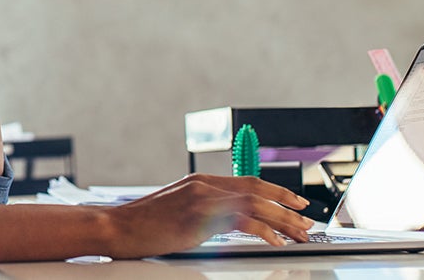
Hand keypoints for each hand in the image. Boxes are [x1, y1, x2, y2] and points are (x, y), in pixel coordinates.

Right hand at [102, 174, 314, 257]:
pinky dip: (264, 231)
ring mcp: (202, 198)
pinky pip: (243, 221)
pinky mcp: (200, 216)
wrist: (116, 227)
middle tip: (307, 219)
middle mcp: (204, 184)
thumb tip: (227, 224)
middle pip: (258, 189)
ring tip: (299, 234)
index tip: (294, 203)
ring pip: (256, 204)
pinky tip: (275, 242)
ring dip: (283, 220)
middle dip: (287, 205)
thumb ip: (202, 212)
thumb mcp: (176, 212)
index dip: (275, 191)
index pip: (248, 182)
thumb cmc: (141, 225)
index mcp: (200, 182)